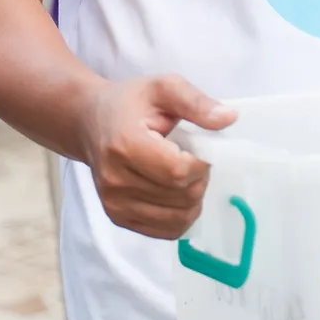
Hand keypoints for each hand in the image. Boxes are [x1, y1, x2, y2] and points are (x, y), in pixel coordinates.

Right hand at [78, 75, 236, 239]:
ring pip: (177, 219)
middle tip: (192, 159)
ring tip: (182, 175)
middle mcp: (116, 180)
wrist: (89, 122)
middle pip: (181, 197)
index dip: (201, 164)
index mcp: (126, 145)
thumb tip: (229, 118)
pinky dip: (180, 215)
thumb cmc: (130, 102)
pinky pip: (166, 231)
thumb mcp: (164, 87)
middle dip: (199, 180)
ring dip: (192, 199)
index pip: (178, 172)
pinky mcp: (118, 218)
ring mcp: (114, 204)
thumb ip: (197, 103)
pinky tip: (175, 193)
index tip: (199, 149)